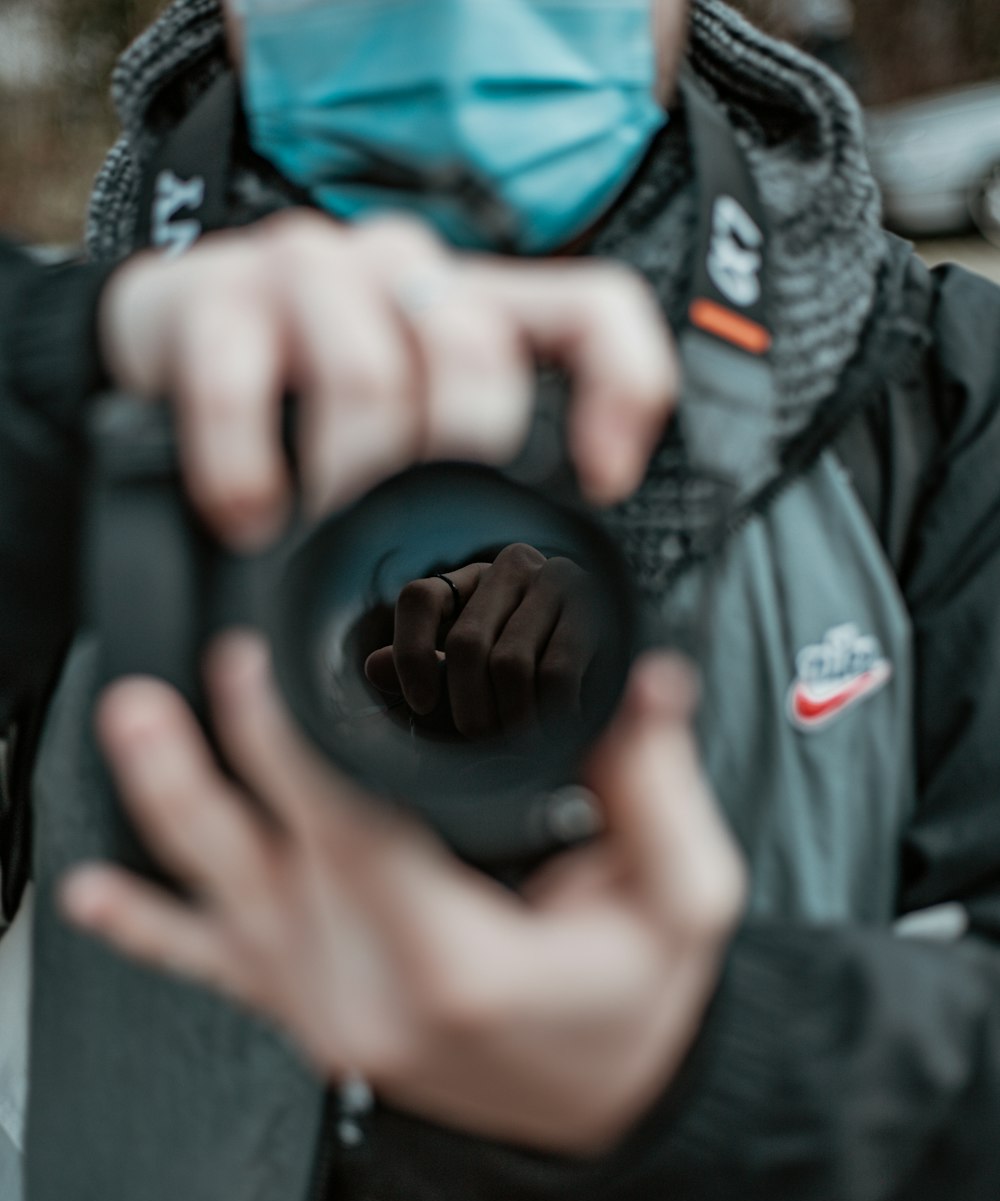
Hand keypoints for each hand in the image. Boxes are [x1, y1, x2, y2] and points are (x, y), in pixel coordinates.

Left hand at [60, 641, 744, 1154]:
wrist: (605, 1103)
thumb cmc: (633, 1008)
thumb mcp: (683, 902)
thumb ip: (659, 788)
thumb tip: (647, 682)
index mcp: (457, 961)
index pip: (352, 830)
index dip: (291, 740)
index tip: (257, 666)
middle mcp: (373, 994)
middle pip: (268, 860)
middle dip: (208, 763)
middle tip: (170, 689)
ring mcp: (332, 1012)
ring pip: (224, 907)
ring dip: (166, 814)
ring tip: (133, 736)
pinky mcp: (318, 1017)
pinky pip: (222, 973)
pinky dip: (151, 931)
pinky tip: (99, 898)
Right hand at [99, 211, 677, 549]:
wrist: (165, 352)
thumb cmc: (308, 405)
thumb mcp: (413, 435)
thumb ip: (475, 473)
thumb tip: (544, 564)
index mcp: (471, 305)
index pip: (593, 309)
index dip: (624, 388)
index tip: (606, 483)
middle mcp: (401, 272)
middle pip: (475, 352)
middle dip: (455, 467)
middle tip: (420, 542)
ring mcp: (305, 273)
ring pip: (368, 372)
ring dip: (353, 481)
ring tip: (324, 544)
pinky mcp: (208, 295)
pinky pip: (239, 386)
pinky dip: (247, 469)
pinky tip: (251, 521)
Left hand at [364, 543, 598, 738]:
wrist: (612, 667)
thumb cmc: (528, 674)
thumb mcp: (469, 671)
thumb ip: (421, 666)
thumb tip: (374, 666)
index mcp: (470, 578)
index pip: (420, 598)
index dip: (411, 652)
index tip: (419, 704)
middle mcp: (512, 565)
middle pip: (467, 641)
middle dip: (467, 706)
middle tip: (478, 741)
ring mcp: (557, 580)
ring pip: (510, 663)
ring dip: (510, 718)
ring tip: (517, 746)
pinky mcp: (596, 607)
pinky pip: (557, 673)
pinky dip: (548, 714)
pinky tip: (553, 732)